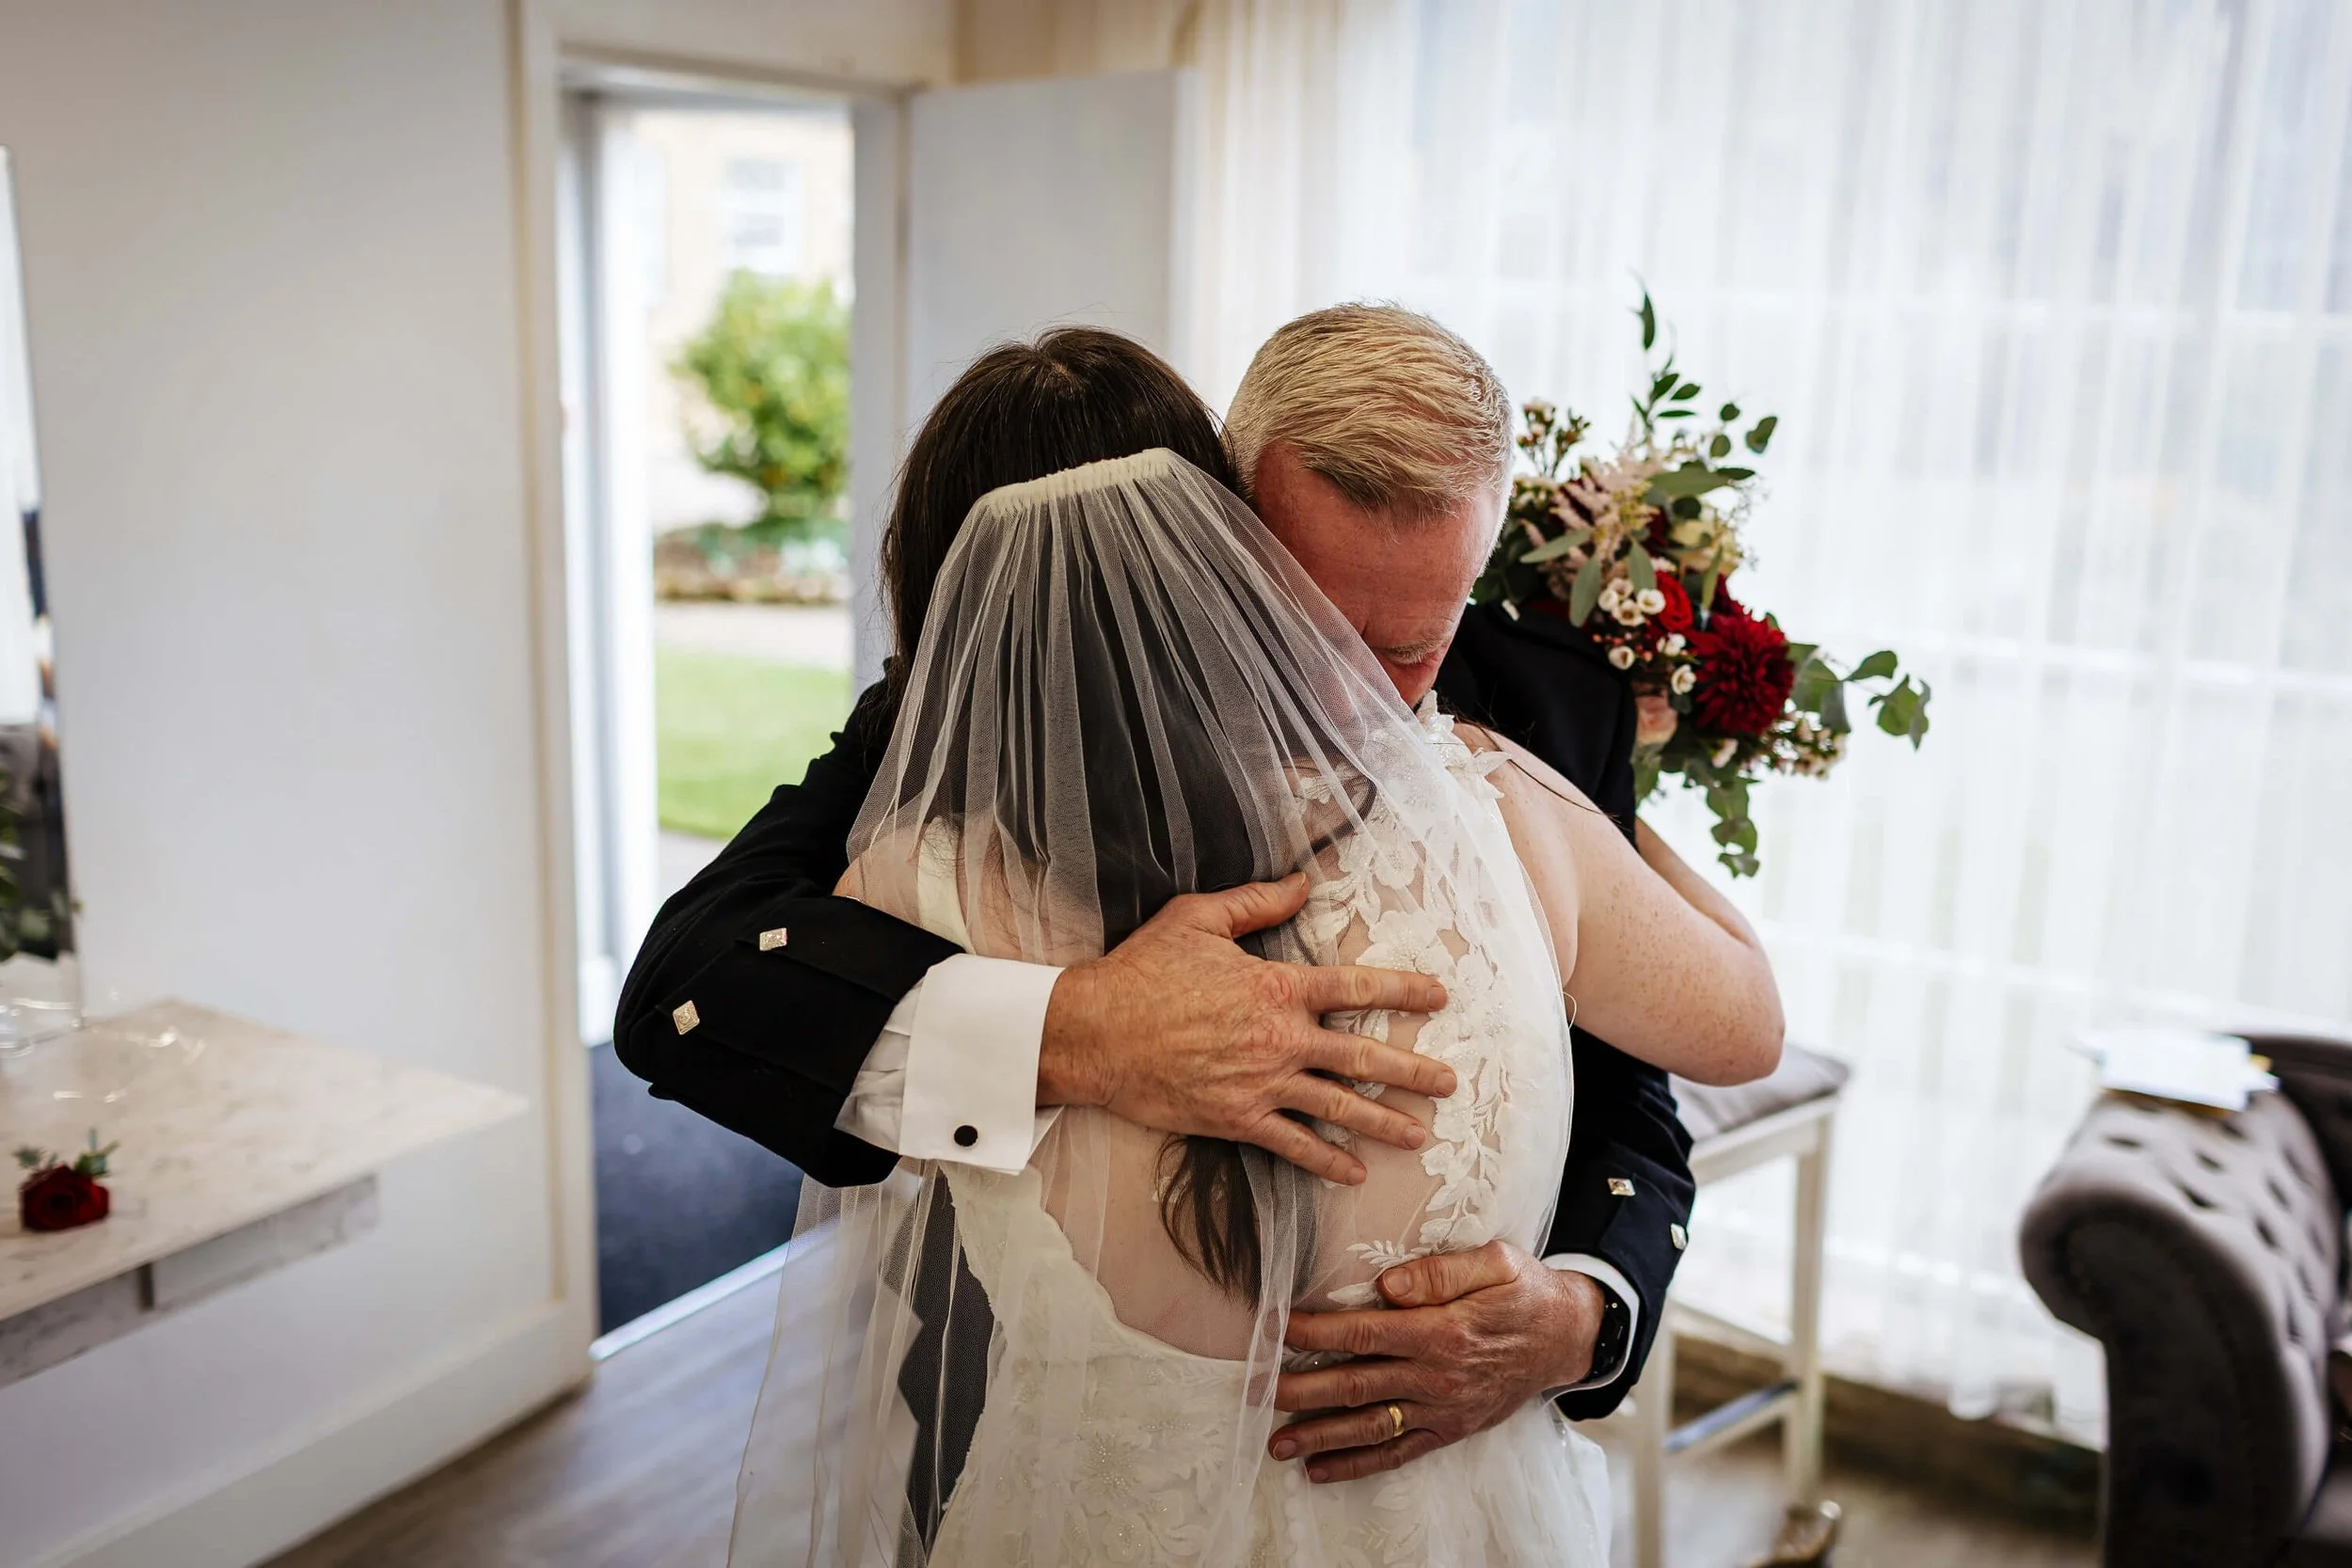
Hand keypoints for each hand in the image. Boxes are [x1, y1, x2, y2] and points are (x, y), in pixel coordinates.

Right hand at [1039, 873, 1453, 1184]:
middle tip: (1449, 1082)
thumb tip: (1303, 883)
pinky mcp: (1236, 1119)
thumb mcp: (1198, 918)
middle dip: (1413, 1069)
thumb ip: (1257, 901)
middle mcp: (1280, 1038)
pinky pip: (1292, 1145)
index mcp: (1277, 986)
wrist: (1093, 1033)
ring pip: (1339, 1107)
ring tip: (1420, 1134)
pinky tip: (1353, 1171)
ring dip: (1385, 1122)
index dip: (1403, 990)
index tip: (1439, 996)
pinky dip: (1326, 1160)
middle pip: (1363, 1056)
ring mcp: (1261, 1083)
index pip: (1356, 986)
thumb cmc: (1141, 970)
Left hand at [1270, 1241, 1601, 1482]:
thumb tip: (1388, 1283)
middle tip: (1254, 1389)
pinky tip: (1320, 1470)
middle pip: (1354, 1384)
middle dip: (1299, 1388)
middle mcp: (1436, 1377)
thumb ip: (1440, 1271)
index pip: (1363, 1332)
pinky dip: (1357, 1465)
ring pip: (1368, 1426)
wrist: (1567, 1339)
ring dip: (1319, 1435)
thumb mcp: (1495, 1263)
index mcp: (1441, 1331)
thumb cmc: (1525, 1292)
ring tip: (1275, 1442)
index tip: (1274, 1326)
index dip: (1314, 1330)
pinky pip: (1397, 1453)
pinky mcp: (1449, 1430)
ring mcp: (1441, 1410)